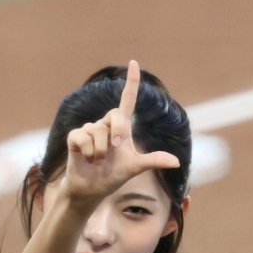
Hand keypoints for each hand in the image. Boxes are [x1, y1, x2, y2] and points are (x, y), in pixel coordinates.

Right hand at [60, 60, 179, 210]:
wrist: (93, 189)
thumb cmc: (113, 175)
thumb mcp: (135, 167)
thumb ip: (153, 161)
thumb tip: (176, 162)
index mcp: (121, 128)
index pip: (127, 100)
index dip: (131, 83)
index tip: (134, 63)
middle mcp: (105, 125)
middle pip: (115, 113)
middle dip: (118, 131)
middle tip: (117, 147)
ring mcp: (89, 129)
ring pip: (97, 130)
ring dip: (101, 150)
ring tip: (99, 161)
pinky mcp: (75, 137)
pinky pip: (83, 137)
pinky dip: (88, 151)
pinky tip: (88, 159)